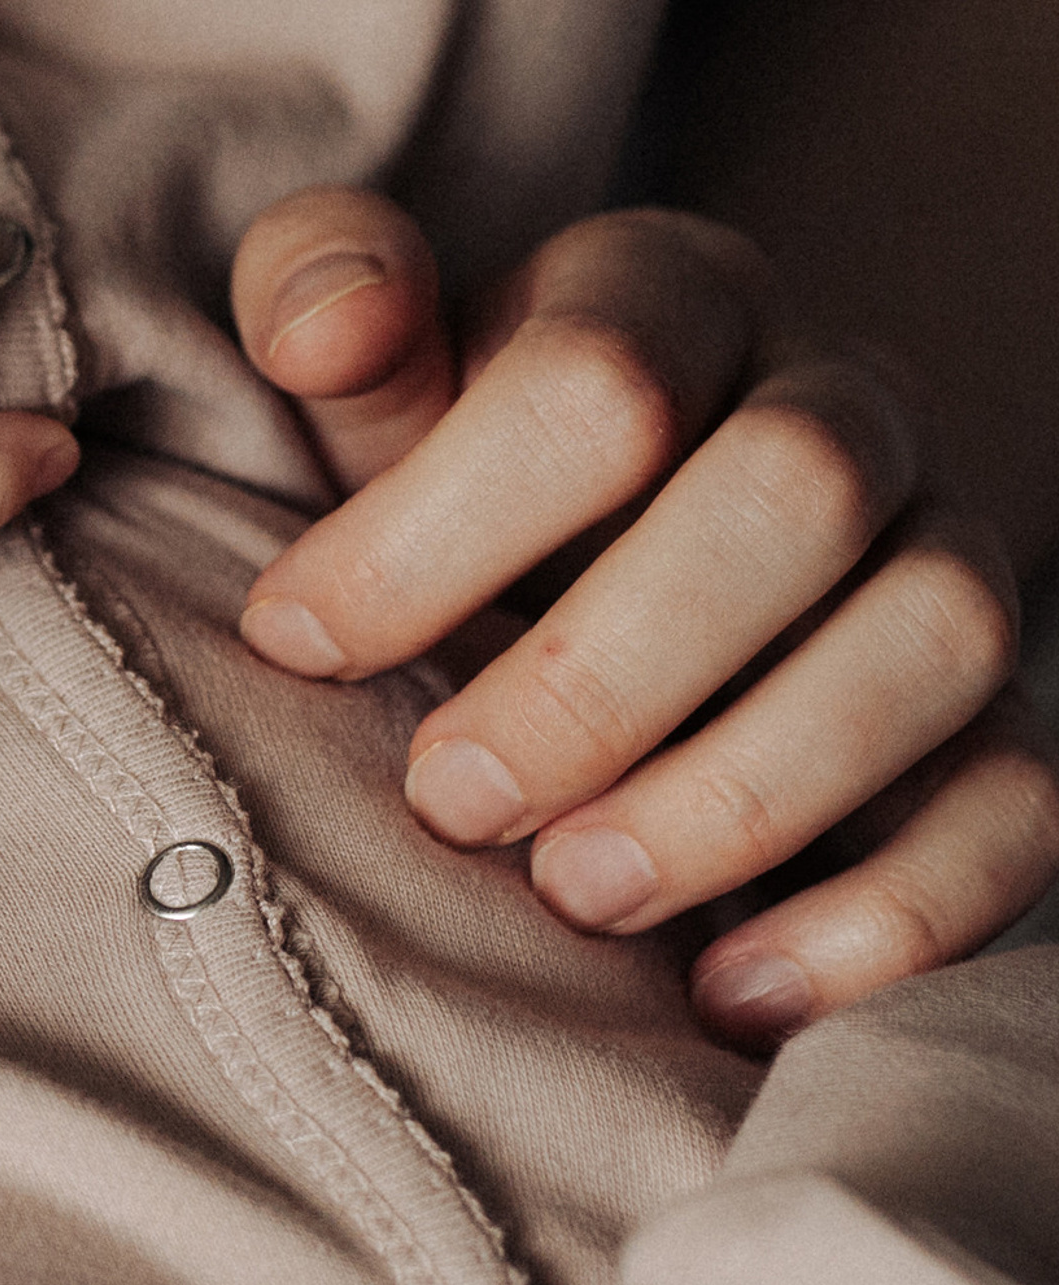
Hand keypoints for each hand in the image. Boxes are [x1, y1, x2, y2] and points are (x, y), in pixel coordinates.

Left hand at [227, 190, 1058, 1038]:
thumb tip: (326, 325)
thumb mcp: (373, 375)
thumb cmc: (458, 471)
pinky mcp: (1003, 722)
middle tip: (452, 800)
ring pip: (936, 640)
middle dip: (604, 672)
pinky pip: (1021, 810)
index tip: (297, 642)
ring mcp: (950, 557)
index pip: (600, 374)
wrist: (592, 570)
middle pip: (795, 490)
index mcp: (680, 294)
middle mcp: (844, 405)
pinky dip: (890, 918)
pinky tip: (726, 989)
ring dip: (747, 791)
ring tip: (575, 892)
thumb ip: (323, 296)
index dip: (436, 524)